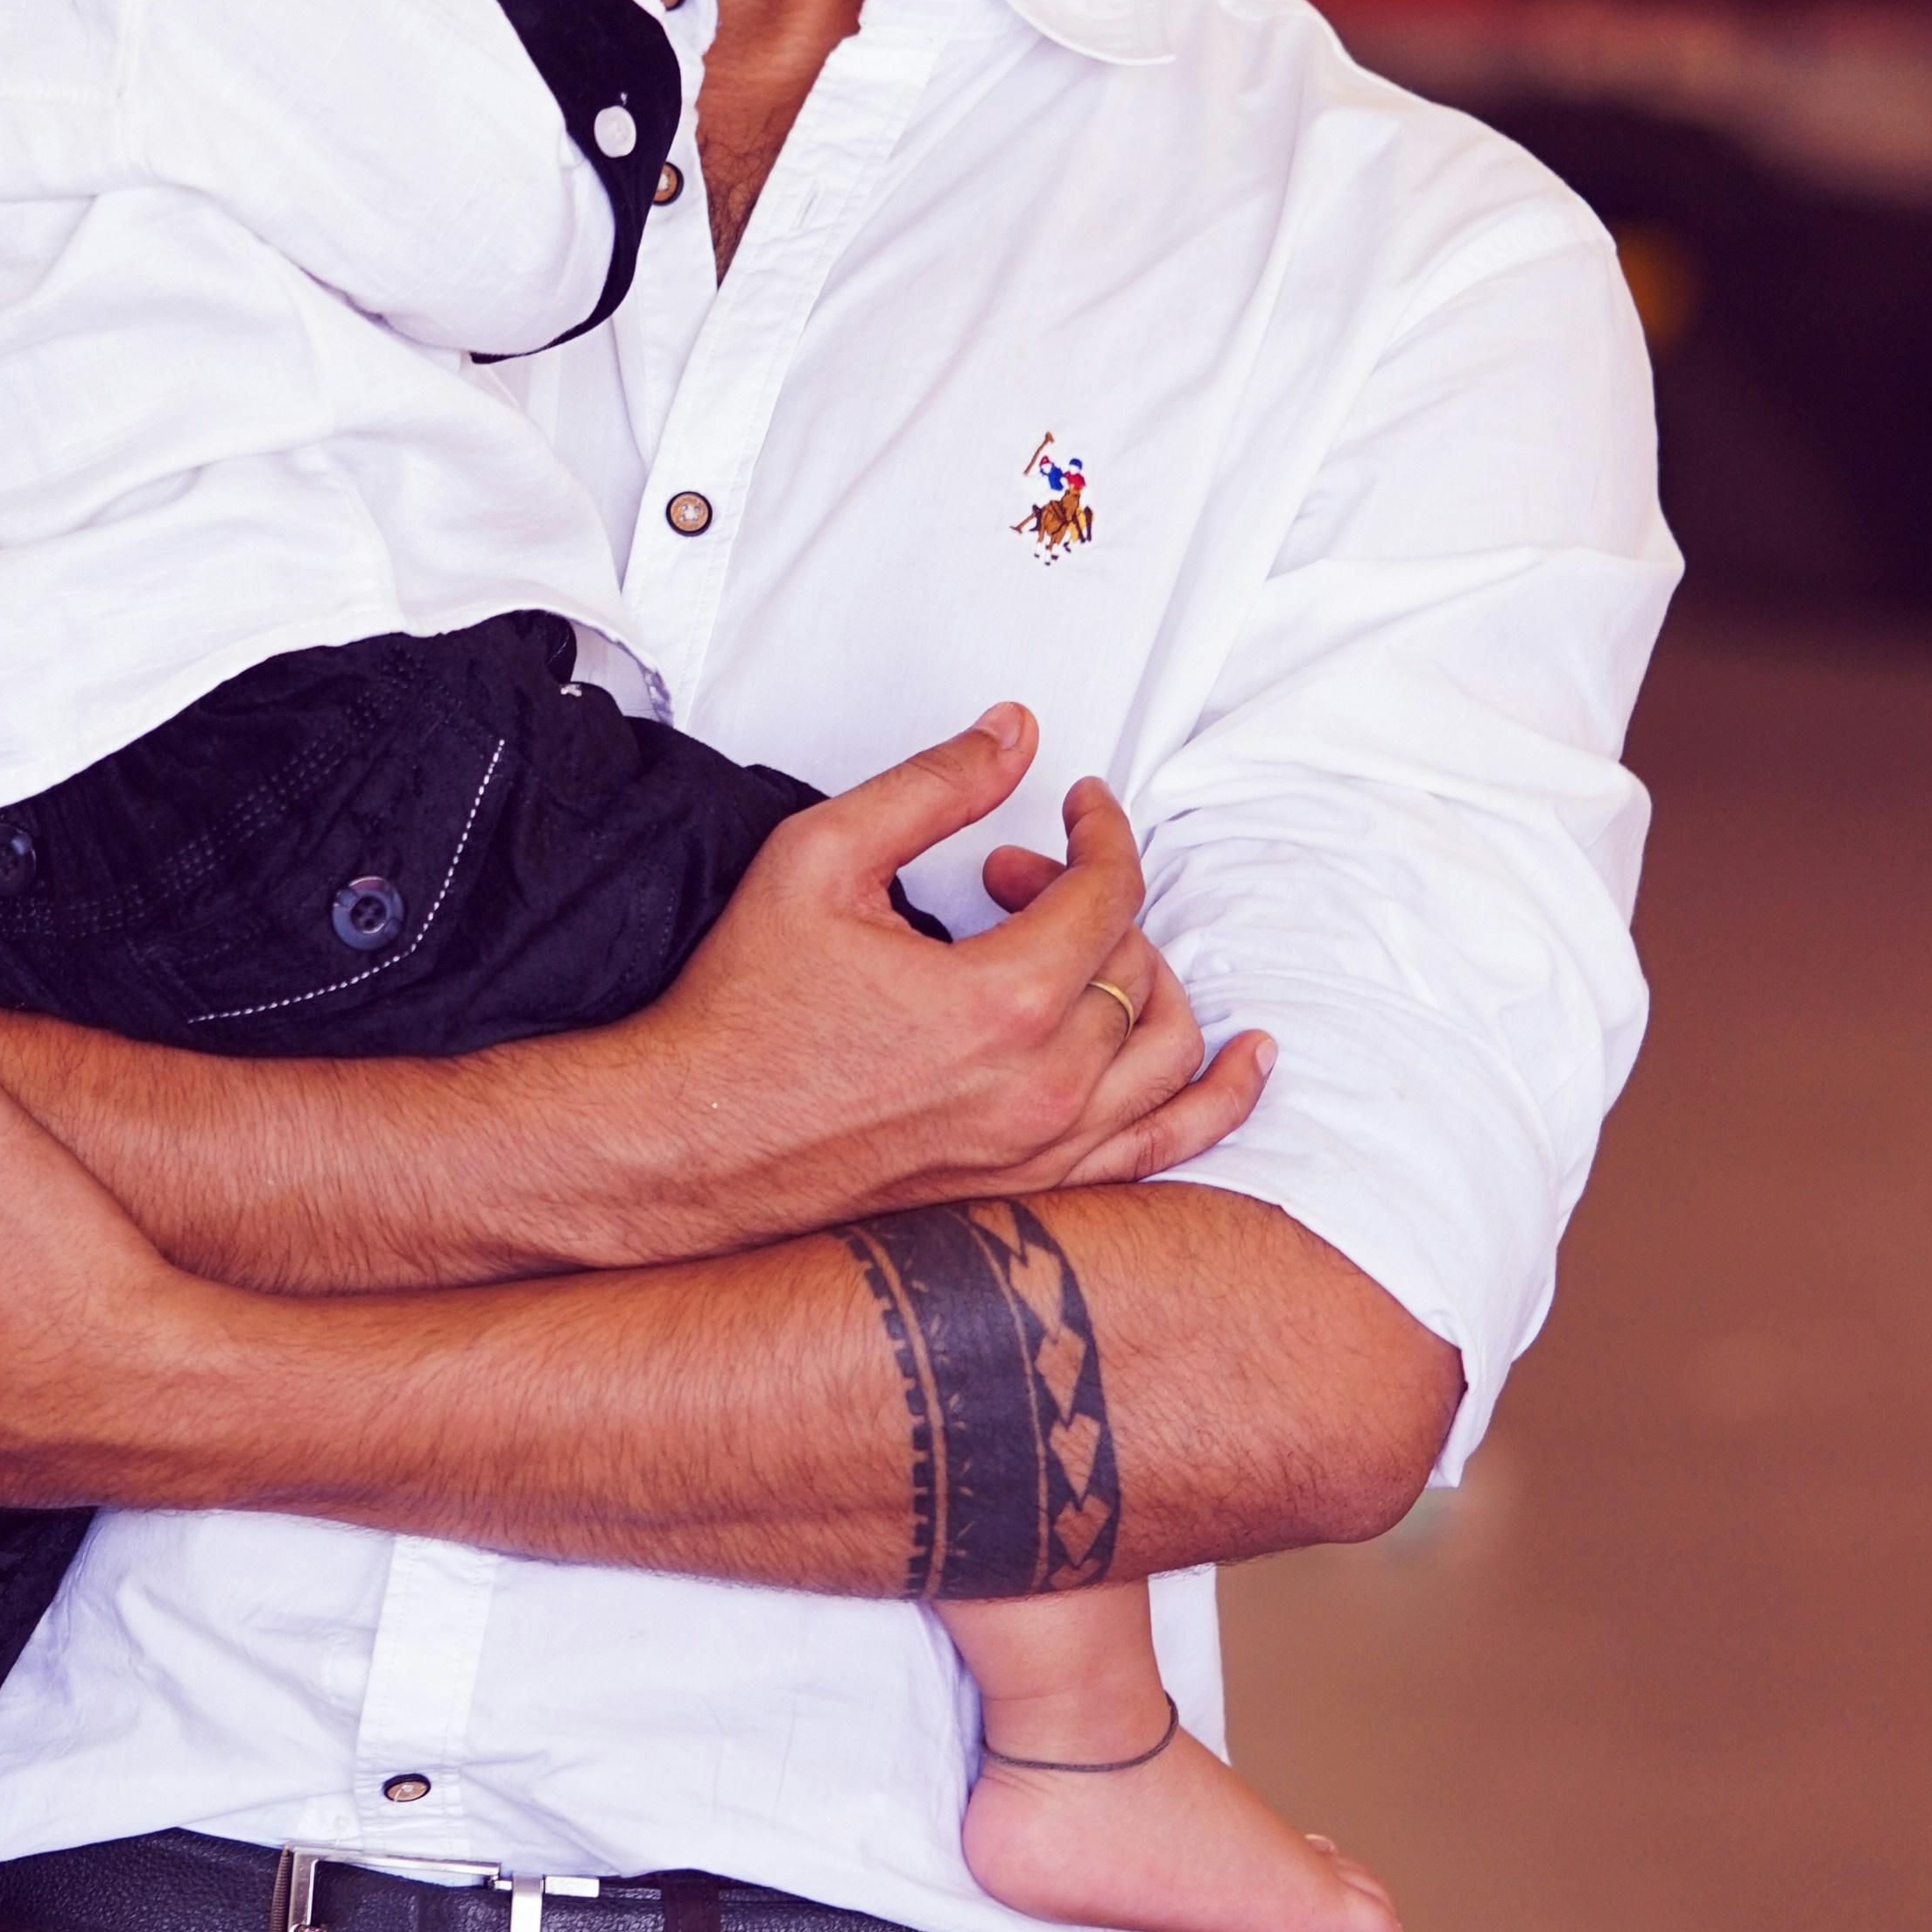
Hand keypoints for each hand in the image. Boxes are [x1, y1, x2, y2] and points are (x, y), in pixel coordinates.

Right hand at [575, 705, 1271, 1262]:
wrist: (687, 1146)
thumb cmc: (738, 1016)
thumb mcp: (819, 859)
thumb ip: (932, 788)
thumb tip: (1014, 735)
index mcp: (1005, 1001)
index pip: (1111, 891)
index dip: (1102, 830)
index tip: (1077, 805)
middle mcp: (1044, 1088)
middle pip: (1137, 964)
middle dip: (1094, 900)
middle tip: (1015, 879)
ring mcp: (1043, 1154)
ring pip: (1169, 1055)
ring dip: (1152, 981)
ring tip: (1102, 947)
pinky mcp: (1029, 1196)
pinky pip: (1162, 1151)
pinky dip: (1216, 1102)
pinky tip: (1244, 1062)